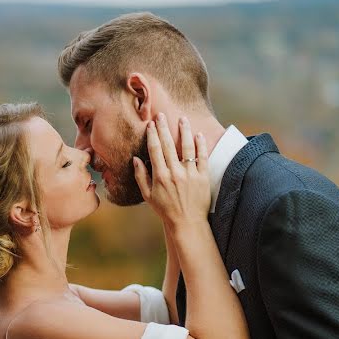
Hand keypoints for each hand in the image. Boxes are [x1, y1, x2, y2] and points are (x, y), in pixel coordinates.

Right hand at [133, 114, 210, 230]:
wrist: (187, 222)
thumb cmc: (165, 209)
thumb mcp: (148, 196)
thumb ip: (141, 176)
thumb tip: (135, 159)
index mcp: (160, 176)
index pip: (155, 150)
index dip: (152, 135)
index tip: (151, 124)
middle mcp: (175, 173)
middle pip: (168, 145)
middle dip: (164, 128)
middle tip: (162, 115)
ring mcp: (190, 174)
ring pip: (187, 147)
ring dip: (184, 131)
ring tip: (182, 118)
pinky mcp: (203, 177)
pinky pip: (202, 157)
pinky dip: (200, 145)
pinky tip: (198, 134)